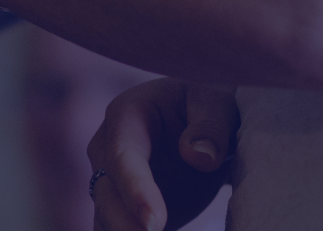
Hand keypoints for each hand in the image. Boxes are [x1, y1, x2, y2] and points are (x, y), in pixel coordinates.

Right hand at [87, 78, 237, 230]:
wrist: (200, 124)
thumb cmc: (206, 107)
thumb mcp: (217, 104)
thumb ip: (210, 127)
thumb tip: (197, 156)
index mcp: (126, 116)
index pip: (123, 157)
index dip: (136, 190)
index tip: (155, 223)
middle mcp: (107, 151)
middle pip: (106, 195)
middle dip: (124, 226)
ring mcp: (111, 183)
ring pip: (106, 219)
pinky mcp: (123, 210)